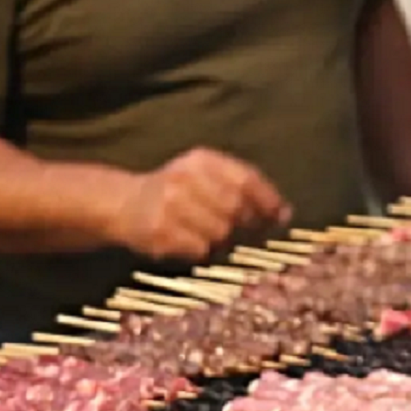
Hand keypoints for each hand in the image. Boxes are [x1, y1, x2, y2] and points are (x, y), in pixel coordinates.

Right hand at [110, 148, 289, 260]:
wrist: (125, 202)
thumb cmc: (177, 190)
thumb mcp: (206, 175)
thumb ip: (244, 187)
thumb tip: (285, 213)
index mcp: (201, 160)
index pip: (246, 180)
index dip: (269, 201)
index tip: (282, 217)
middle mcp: (185, 178)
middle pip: (236, 209)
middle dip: (246, 224)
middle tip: (242, 229)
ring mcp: (171, 206)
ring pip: (221, 233)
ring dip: (222, 239)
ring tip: (206, 232)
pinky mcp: (161, 232)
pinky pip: (201, 249)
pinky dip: (202, 250)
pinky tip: (189, 240)